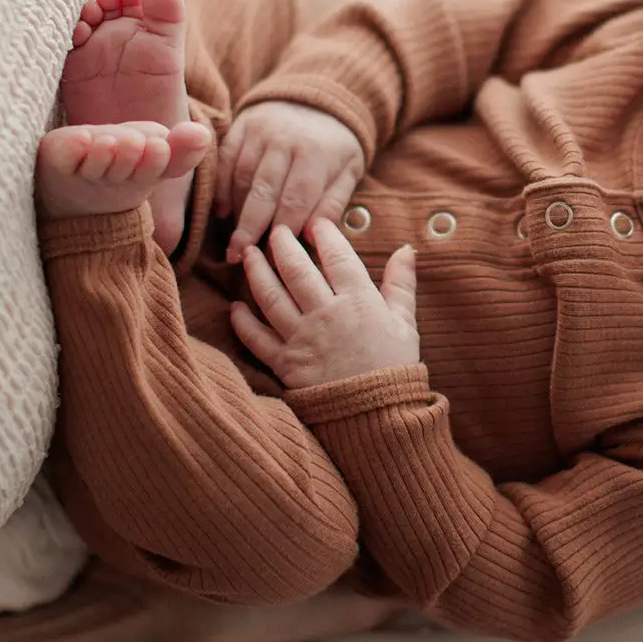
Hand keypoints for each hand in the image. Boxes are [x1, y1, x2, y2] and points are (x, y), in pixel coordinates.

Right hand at [216, 101, 364, 261]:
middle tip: (240, 257)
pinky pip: (226, 160)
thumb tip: (311, 237)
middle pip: (263, 192)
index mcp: (317, 154)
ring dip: (236, 212)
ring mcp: (261, 130)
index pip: (296, 201)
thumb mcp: (349, 172)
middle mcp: (286, 140)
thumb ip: (332, 203)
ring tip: (234, 242)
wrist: (321, 98)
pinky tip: (222, 212)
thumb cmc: (336, 146)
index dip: (283, 233)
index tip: (273, 259)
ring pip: (242, 177)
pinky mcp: (242, 124)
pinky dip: (222, 187)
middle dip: (250, 228)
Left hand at [231, 222, 417, 387]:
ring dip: (257, 272)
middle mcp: (326, 313)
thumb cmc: (394, 368)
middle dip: (283, 244)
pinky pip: (257, 338)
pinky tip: (235, 308)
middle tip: (275, 230)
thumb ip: (402, 284)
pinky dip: (243, 322)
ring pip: (271, 296)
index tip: (315, 222)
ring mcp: (302, 338)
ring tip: (250, 254)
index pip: (336, 256)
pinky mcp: (285, 364)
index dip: (323, 234)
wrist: (379, 419)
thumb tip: (407, 249)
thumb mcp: (406, 323)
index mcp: (358, 300)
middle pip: (296, 269)